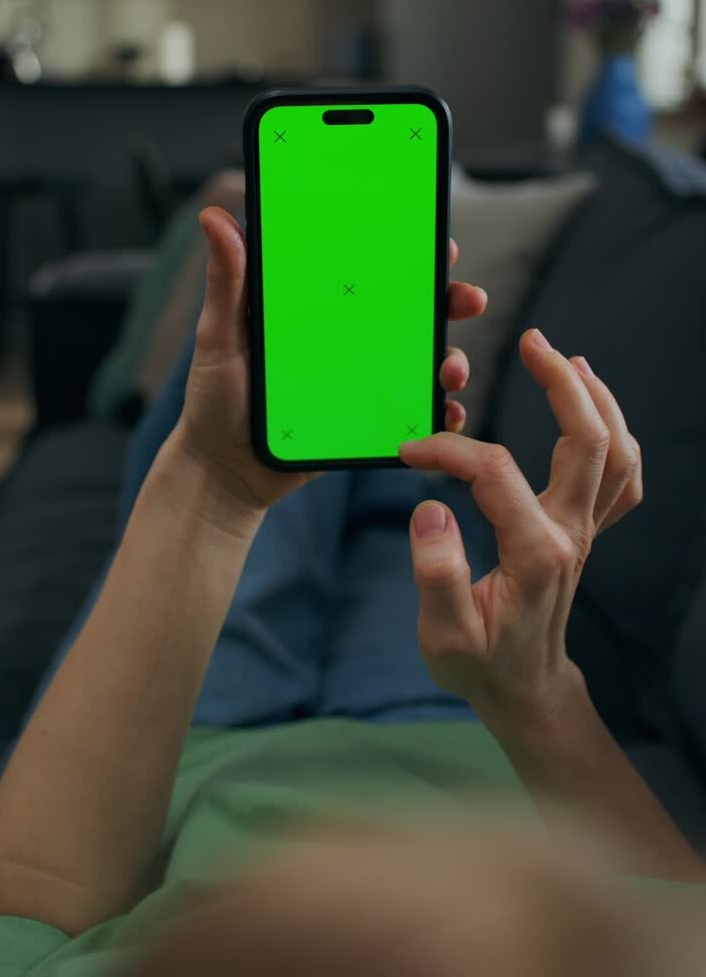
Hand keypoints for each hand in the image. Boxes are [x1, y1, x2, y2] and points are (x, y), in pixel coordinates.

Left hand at [177, 206, 487, 517]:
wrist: (223, 471)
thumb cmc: (215, 398)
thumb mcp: (219, 336)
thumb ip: (226, 281)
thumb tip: (213, 216)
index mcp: (319, 307)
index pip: (372, 268)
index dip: (409, 252)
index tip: (438, 244)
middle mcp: (348, 339)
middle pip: (411, 311)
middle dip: (450, 300)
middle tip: (469, 299)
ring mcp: (363, 381)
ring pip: (422, 361)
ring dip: (451, 358)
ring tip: (450, 369)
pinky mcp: (369, 422)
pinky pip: (415, 414)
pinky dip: (441, 414)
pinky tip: (449, 414)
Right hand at [398, 329, 642, 730]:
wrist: (522, 688)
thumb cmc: (479, 662)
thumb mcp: (443, 635)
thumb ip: (435, 574)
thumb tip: (430, 510)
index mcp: (534, 554)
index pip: (495, 473)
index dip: (448, 451)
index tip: (409, 451)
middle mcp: (571, 535)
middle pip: (589, 442)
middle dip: (563, 384)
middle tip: (532, 340)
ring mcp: (585, 533)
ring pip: (618, 454)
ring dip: (599, 401)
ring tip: (569, 360)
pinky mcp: (586, 534)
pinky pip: (621, 478)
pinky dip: (615, 437)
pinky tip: (592, 410)